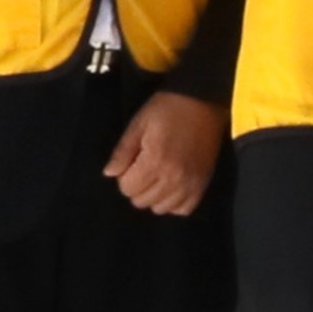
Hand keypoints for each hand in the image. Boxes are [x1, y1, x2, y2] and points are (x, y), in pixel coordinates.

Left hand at [107, 89, 222, 216]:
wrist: (203, 102)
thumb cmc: (166, 110)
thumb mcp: (138, 124)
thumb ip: (123, 151)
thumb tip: (109, 174)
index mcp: (154, 161)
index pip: (127, 189)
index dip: (124, 176)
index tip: (132, 162)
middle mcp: (173, 178)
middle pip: (142, 201)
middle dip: (137, 187)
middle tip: (144, 168)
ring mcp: (190, 184)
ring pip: (161, 209)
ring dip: (155, 196)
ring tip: (158, 177)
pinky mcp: (202, 185)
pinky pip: (183, 209)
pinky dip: (174, 203)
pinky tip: (172, 187)